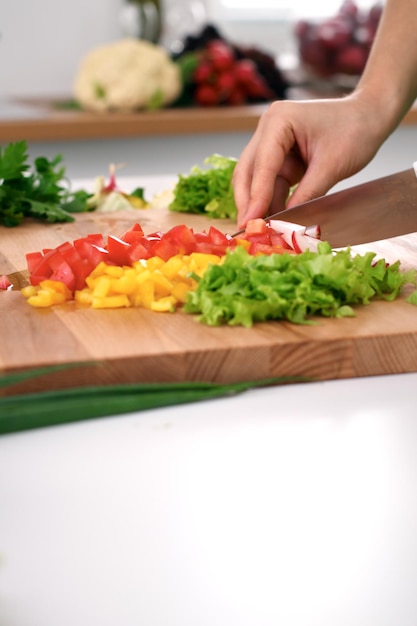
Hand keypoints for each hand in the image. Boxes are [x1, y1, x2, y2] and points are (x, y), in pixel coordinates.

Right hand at [233, 95, 381, 228]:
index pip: (262, 164)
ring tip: (261, 230)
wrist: (369, 118)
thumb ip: (306, 194)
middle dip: (248, 202)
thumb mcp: (331, 166)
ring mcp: (272, 142)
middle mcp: (269, 128)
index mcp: (279, 120)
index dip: (256, 197)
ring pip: (255, 180)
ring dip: (259, 205)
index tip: (250, 223)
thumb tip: (286, 224)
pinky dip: (271, 202)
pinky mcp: (281, 157)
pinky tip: (274, 220)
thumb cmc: (355, 131)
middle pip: (247, 171)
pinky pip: (270, 183)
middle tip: (248, 230)